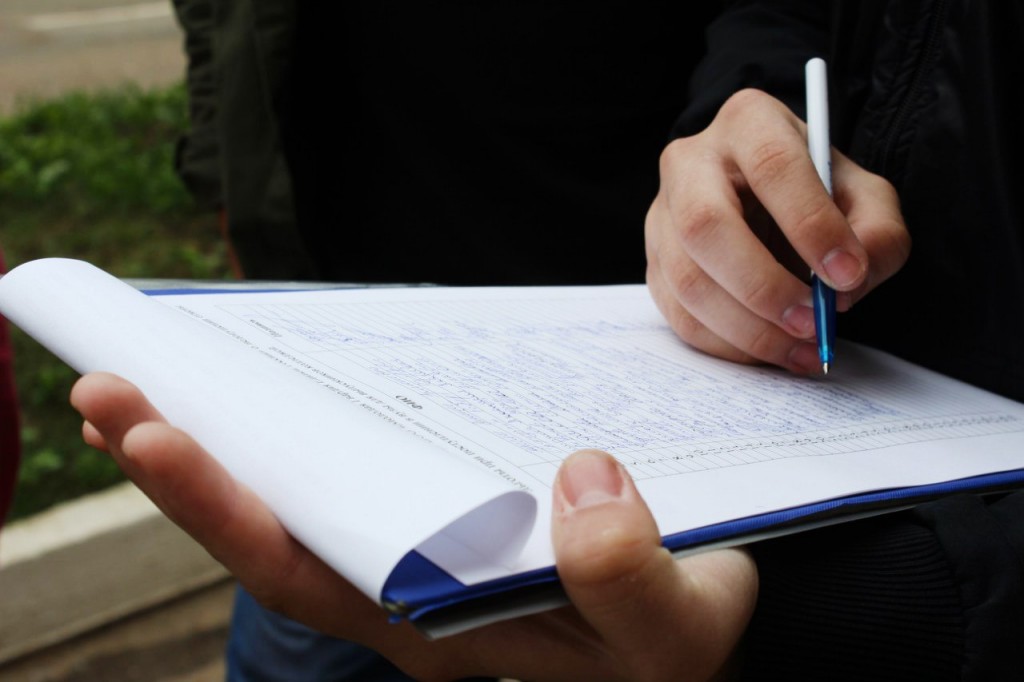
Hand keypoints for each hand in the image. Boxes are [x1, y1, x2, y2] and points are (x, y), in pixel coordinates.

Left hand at [72, 372, 756, 681]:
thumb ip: (629, 579)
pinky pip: (353, 469)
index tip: (149, 430)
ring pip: (301, 501)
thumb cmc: (678, 640)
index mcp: (432, 627)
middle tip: (106, 388)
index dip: (217, 505)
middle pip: (271, 532)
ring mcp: (416, 555)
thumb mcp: (677, 629)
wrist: (690, 629)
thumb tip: (579, 478)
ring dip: (228, 444)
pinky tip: (282, 394)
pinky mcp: (441, 516)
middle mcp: (402, 596)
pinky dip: (302, 431)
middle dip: (184, 464)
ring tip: (159, 383)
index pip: (297, 569)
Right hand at [646, 89, 909, 372]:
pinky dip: (726, 344)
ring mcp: (662, 214)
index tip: (847, 273)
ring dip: (746, 326)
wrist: (769, 201)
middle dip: (763, 285)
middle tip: (812, 322)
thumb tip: (848, 282)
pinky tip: (768, 350)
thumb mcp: (864, 196)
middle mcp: (690, 161)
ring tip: (798, 347)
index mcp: (748, 123)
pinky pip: (678, 314)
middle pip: (706, 225)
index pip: (772, 167)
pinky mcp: (654, 262)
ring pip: (687, 278)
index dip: (810, 224)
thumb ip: (878, 231)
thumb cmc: (816, 194)